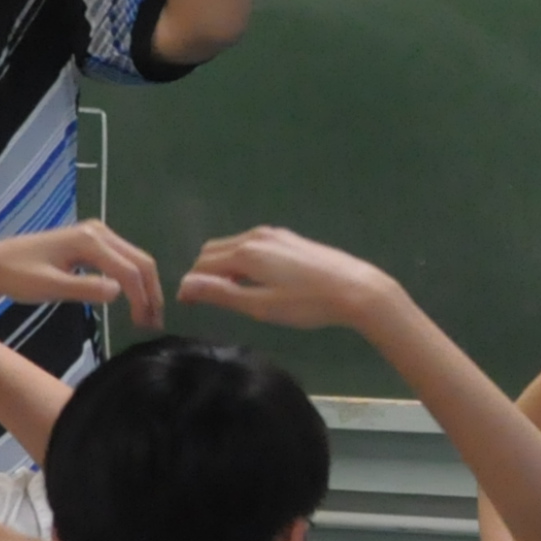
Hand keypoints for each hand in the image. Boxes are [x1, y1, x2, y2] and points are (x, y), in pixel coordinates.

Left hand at [0, 219, 166, 332]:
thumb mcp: (49, 287)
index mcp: (90, 241)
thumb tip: (120, 292)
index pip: (129, 271)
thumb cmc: (18, 277)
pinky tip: (131, 299)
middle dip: (151, 292)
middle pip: (139, 261)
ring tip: (146, 317)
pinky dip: (131, 280)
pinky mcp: (90, 242)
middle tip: (154, 324)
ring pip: (133, 259)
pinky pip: (121, 260)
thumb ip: (84, 288)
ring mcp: (95, 234)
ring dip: (144, 287)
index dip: (142, 299)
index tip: (145, 326)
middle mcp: (98, 232)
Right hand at [178, 226, 397, 335]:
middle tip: (207, 300)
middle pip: (215, 250)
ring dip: (224, 266)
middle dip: (204, 272)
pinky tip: (257, 280)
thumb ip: (221, 294)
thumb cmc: (306, 303)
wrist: (355, 288)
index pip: (203, 263)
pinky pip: (253, 245)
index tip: (187, 305)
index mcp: (245, 252)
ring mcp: (275, 234)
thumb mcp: (260, 305)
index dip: (191, 284)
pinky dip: (243, 260)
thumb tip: (185, 285)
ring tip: (232, 293)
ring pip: (234, 246)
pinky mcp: (289, 238)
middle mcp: (256, 236)